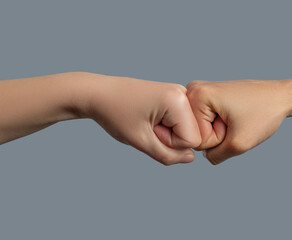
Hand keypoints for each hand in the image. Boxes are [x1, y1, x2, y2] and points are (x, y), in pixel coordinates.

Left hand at [84, 74, 200, 164]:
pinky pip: (179, 122)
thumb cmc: (115, 114)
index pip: (192, 140)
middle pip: (192, 134)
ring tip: (147, 120)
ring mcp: (179, 94)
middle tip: (147, 125)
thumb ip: (168, 155)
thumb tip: (190, 157)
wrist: (99, 93)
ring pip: (186, 129)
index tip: (149, 129)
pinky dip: (165, 126)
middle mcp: (183, 93)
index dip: (169, 143)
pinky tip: (149, 117)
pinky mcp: (173, 97)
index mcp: (178, 100)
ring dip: (166, 132)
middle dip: (169, 138)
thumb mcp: (141, 141)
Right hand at [186, 79, 291, 164]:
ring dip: (220, 130)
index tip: (234, 123)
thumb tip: (202, 154)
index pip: (196, 138)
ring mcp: (199, 92)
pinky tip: (233, 115)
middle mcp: (193, 90)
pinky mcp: (206, 97)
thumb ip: (214, 156)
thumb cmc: (263, 114)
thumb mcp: (238, 144)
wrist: (281, 97)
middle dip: (217, 134)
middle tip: (236, 121)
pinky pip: (206, 123)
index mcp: (197, 94)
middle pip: (195, 133)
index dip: (219, 138)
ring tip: (235, 117)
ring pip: (201, 129)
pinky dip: (221, 125)